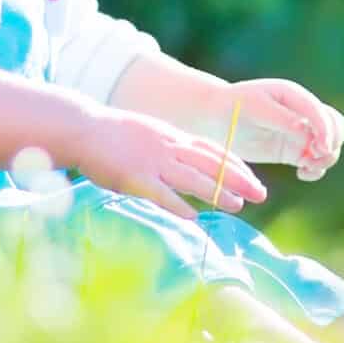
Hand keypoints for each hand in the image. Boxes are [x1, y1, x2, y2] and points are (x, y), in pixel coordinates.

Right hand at [71, 107, 267, 221]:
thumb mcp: (149, 132)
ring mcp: (152, 161)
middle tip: (261, 194)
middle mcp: (168, 146)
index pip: (212, 150)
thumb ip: (169, 145)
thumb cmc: (112, 133)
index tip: (254, 178)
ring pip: (192, 178)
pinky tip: (194, 216)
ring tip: (237, 206)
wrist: (82, 127)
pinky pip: (161, 193)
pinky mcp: (134, 177)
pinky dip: (179, 205)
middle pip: (210, 163)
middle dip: (238, 179)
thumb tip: (188, 159)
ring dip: (217, 192)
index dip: (236, 165)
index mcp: (172, 135)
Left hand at [220, 79, 343, 181]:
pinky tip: (302, 174)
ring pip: (329, 145)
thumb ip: (282, 118)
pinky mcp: (293, 150)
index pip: (322, 113)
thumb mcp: (255, 108)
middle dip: (332, 144)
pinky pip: (315, 161)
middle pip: (335, 127)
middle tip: (314, 157)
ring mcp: (299, 132)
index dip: (326, 131)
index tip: (320, 149)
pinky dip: (316, 169)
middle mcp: (302, 112)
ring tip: (307, 167)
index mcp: (294, 95)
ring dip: (326, 158)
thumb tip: (306, 129)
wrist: (216, 118)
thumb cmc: (234, 107)